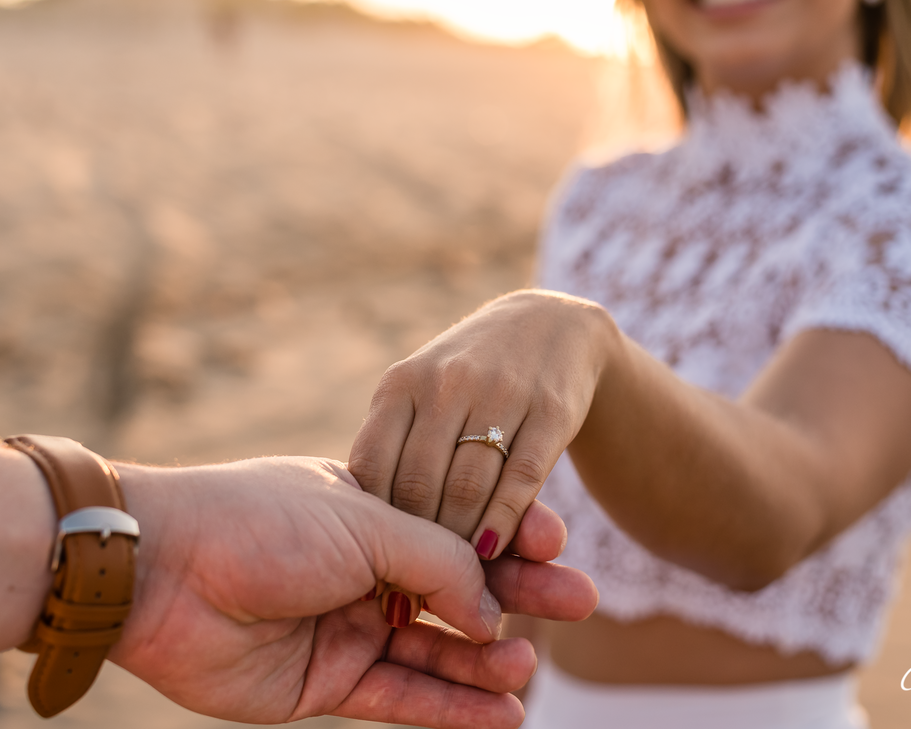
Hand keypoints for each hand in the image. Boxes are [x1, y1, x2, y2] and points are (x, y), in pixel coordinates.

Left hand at [110, 455, 596, 728]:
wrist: (163, 568)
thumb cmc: (263, 520)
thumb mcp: (368, 520)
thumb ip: (440, 561)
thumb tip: (492, 605)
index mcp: (373, 510)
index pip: (460, 527)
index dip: (511, 538)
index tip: (560, 546)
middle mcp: (365, 569)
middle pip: (459, 590)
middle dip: (518, 598)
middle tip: (579, 604)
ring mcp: (347, 626)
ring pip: (435, 650)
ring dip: (487, 660)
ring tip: (529, 666)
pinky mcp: (325, 682)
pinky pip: (401, 697)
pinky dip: (451, 708)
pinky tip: (501, 714)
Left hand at [348, 289, 614, 558]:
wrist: (548, 327)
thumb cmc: (466, 381)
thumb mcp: (417, 394)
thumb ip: (391, 446)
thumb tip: (359, 527)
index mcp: (402, 384)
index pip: (372, 466)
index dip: (371, 522)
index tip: (375, 560)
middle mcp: (447, 384)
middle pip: (420, 484)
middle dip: (415, 542)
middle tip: (413, 584)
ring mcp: (501, 393)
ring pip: (468, 487)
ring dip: (458, 543)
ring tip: (451, 576)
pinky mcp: (551, 410)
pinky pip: (521, 479)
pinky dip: (503, 523)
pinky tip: (491, 551)